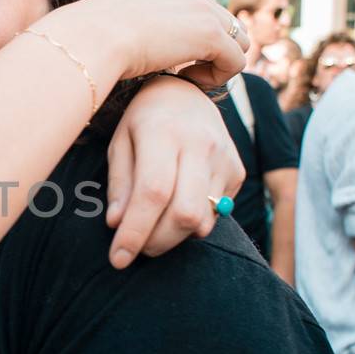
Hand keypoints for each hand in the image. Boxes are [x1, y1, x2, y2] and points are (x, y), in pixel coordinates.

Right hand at [52, 0, 248, 87]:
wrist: (96, 37)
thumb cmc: (98, 38)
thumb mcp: (123, 28)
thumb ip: (141, 31)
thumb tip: (131, 44)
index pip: (209, 18)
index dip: (199, 46)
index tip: (173, 63)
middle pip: (232, 29)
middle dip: (216, 55)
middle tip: (185, 72)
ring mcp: (206, 14)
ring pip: (240, 45)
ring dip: (218, 66)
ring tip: (186, 76)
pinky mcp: (213, 35)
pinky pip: (237, 62)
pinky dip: (216, 78)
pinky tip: (185, 78)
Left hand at [104, 76, 244, 263]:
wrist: (185, 94)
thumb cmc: (143, 122)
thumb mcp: (120, 143)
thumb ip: (119, 185)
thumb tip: (116, 224)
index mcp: (163, 132)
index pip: (153, 193)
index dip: (135, 232)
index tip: (117, 259)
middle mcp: (200, 144)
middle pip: (183, 213)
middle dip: (156, 242)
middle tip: (136, 247)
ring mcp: (224, 158)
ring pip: (202, 220)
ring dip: (173, 238)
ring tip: (153, 229)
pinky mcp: (237, 172)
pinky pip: (215, 215)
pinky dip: (191, 224)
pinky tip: (176, 208)